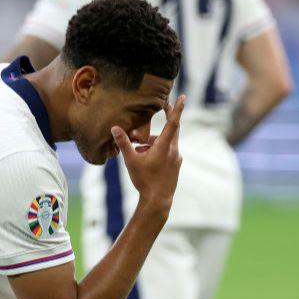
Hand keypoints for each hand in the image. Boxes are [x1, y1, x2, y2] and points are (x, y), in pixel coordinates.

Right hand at [112, 95, 185, 214]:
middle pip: (172, 129)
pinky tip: (146, 157)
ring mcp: (176, 158)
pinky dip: (158, 149)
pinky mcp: (176, 166)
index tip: (183, 97)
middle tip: (165, 105)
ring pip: (167, 142)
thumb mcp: (131, 161)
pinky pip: (168, 152)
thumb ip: (124, 143)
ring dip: (155, 141)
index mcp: (165, 147)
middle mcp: (174, 151)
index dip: (177, 109)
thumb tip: (115, 128)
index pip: (173, 123)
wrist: (158, 201)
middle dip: (168, 117)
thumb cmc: (144, 180)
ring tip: (139, 149)